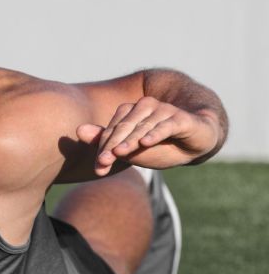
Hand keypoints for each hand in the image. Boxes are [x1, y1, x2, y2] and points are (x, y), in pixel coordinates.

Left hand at [76, 96, 218, 175]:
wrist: (196, 143)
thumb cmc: (160, 145)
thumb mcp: (132, 147)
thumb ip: (107, 140)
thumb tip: (77, 130)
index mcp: (130, 112)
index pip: (112, 131)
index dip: (104, 148)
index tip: (98, 167)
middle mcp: (145, 107)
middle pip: (124, 128)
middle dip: (113, 146)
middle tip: (103, 163)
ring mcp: (164, 111)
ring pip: (143, 126)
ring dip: (131, 141)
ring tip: (119, 153)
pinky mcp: (181, 118)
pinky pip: (165, 125)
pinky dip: (155, 133)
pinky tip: (146, 142)